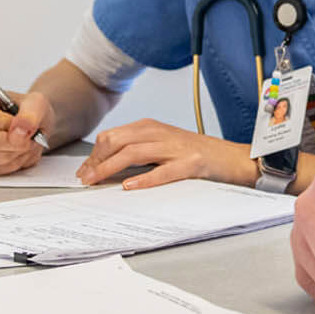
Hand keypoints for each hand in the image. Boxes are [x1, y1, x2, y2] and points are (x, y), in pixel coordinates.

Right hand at [0, 89, 52, 175]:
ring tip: (27, 142)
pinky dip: (16, 163)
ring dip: (21, 152)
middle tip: (31, 134)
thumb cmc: (27, 110)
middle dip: (20, 141)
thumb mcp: (36, 103)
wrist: (30, 124)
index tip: (21, 123)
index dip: (9, 125)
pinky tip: (19, 151)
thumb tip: (21, 130)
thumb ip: (31, 114)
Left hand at [77, 118, 255, 189]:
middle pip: (117, 141)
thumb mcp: (162, 145)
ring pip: (134, 153)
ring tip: (96, 182)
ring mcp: (176, 148)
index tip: (83, 172)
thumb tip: (103, 166)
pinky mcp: (191, 163)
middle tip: (85, 179)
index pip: (112, 136)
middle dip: (96, 160)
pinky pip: (163, 171)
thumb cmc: (194, 154)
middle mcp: (161, 133)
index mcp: (151, 127)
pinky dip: (144, 179)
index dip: (93, 154)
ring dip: (109, 168)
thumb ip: (137, 150)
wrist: (231, 157)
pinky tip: (129, 186)